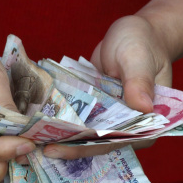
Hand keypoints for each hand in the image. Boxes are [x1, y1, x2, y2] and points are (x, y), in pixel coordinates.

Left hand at [42, 15, 171, 159]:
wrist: (133, 33)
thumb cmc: (143, 43)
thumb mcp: (139, 57)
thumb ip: (139, 80)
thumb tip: (143, 106)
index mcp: (148, 122)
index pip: (116, 140)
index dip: (89, 148)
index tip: (62, 149)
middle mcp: (130, 128)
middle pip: (98, 143)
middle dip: (70, 147)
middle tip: (40, 148)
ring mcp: (111, 120)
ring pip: (85, 135)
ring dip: (62, 137)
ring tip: (34, 139)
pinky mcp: (96, 110)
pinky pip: (79, 119)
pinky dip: (62, 121)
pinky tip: (39, 123)